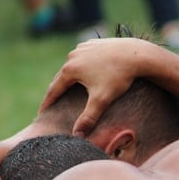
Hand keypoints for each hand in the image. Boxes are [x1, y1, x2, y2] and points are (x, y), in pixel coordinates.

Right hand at [39, 38, 158, 136]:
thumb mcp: (102, 100)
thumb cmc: (119, 77)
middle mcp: (72, 56)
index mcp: (70, 69)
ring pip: (72, 66)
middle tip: (52, 103)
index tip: (42, 113)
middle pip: (61, 77)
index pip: (53, 90)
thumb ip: (88, 118)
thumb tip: (78, 135)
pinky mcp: (93, 44)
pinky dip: (81, 67)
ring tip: (66, 89)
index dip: (47, 103)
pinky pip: (83, 58)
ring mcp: (82, 48)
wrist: (136, 54)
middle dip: (57, 90)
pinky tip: (84, 73)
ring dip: (69, 77)